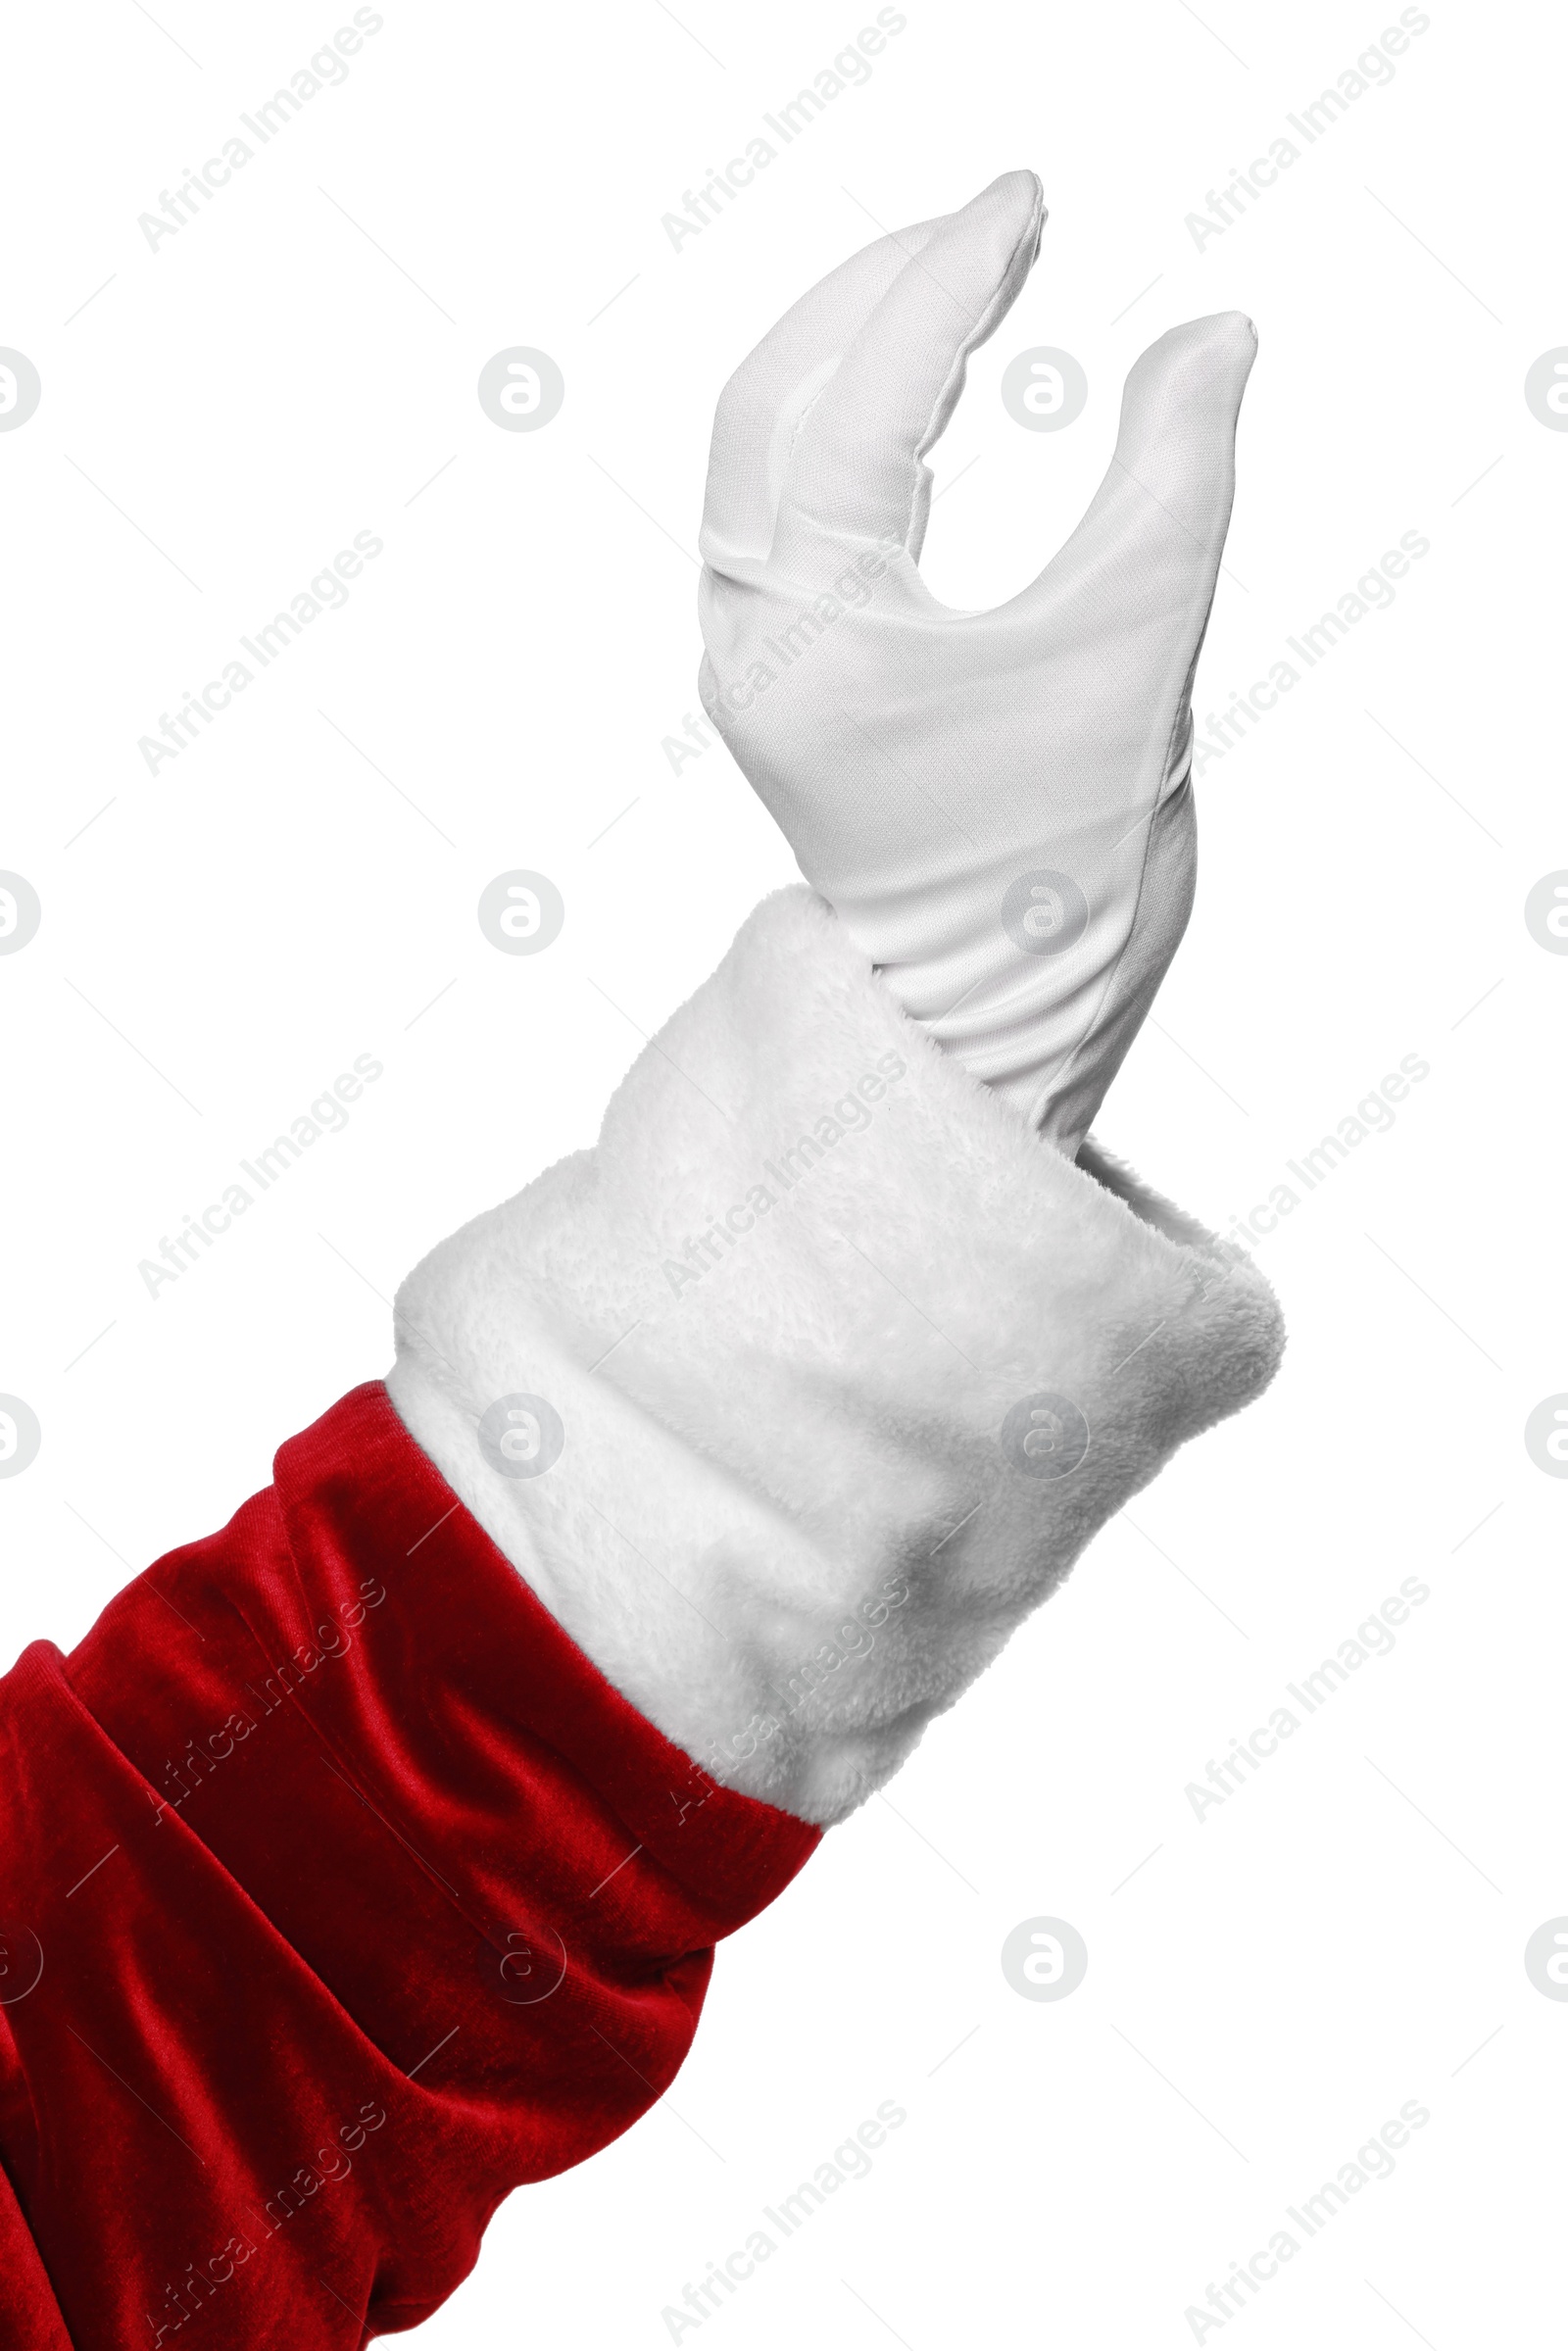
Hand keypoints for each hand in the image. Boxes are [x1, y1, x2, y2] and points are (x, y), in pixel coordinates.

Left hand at [697, 170, 1255, 1157]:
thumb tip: (1209, 339)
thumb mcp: (1134, 653)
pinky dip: (853, 436)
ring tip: (969, 284)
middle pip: (769, 403)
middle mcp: (750, 644)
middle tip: (994, 227)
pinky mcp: (787, 683)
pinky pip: (789, 516)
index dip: (943, 281)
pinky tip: (931, 406)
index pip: (858, 405)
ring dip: (854, 354)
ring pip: (766, 454)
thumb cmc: (1062, 871)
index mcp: (811, 641)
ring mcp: (755, 665)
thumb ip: (1174, 480)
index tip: (1024, 206)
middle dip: (876, 295)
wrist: (998, 1021)